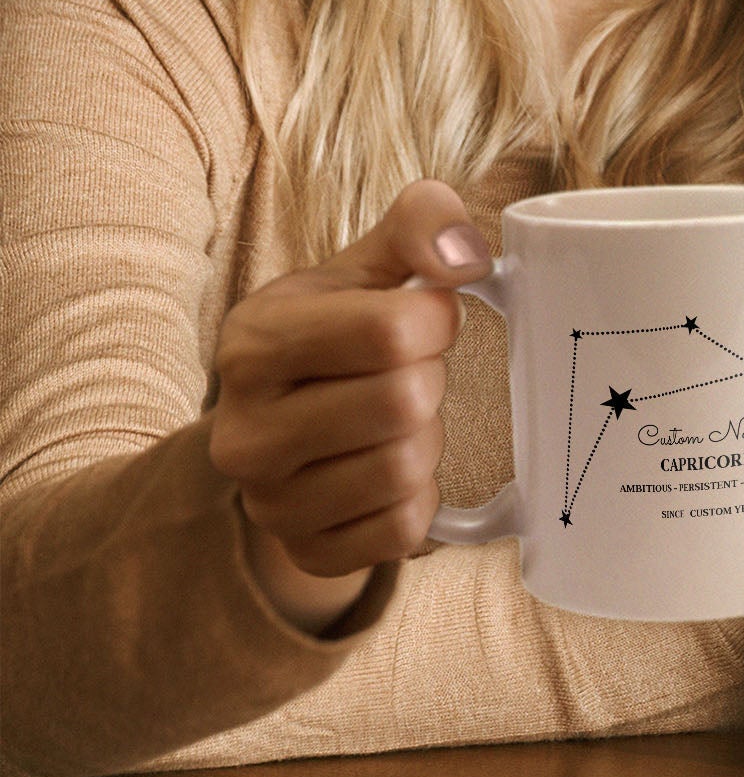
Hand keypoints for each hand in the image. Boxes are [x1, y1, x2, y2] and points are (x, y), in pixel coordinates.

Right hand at [209, 180, 490, 632]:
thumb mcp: (368, 263)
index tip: (426, 318)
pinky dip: (420, 497)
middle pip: (403, 402)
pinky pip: (404, 530)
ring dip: (427, 438)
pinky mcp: (306, 552)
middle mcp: (244, 431)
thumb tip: (467, 255)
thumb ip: (420, 224)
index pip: (390, 330)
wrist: (287, 425)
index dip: (436, 319)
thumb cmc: (339, 331)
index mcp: (253, 343)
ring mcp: (269, 503)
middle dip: (429, 379)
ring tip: (396, 420)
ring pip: (406, 469)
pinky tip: (391, 468)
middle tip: (409, 373)